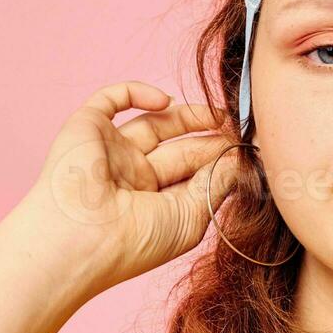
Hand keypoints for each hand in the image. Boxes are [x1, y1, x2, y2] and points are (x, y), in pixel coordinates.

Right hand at [14, 80, 242, 298]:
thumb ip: (218, 184)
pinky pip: (112, 99)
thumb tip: (243, 159)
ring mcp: (111, 152)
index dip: (221, 159)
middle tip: (241, 127)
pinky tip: (165, 101)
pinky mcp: (88, 128)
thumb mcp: (192, 216)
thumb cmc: (135, 240)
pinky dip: (138, 92)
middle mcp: (133, 178)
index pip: (193, 174)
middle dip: (211, 138)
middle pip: (180, 148)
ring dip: (188, 115)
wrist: (80, 238)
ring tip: (219, 114)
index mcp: (155, 204)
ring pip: (155, 123)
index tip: (252, 148)